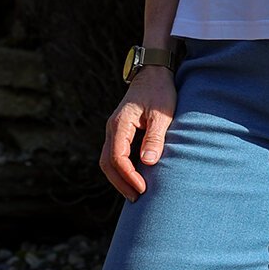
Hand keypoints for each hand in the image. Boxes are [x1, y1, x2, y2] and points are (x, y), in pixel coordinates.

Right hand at [99, 66, 176, 200]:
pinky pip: (115, 154)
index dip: (128, 176)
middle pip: (107, 163)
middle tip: (137, 198)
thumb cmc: (159, 91)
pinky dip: (122, 168)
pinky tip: (134, 177)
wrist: (154, 72)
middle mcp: (113, 128)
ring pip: (109, 160)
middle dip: (120, 182)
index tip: (142, 188)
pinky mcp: (121, 130)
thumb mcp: (161, 114)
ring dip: (119, 178)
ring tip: (135, 192)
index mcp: (120, 123)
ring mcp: (115, 129)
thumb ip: (154, 137)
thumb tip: (148, 162)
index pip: (117, 157)